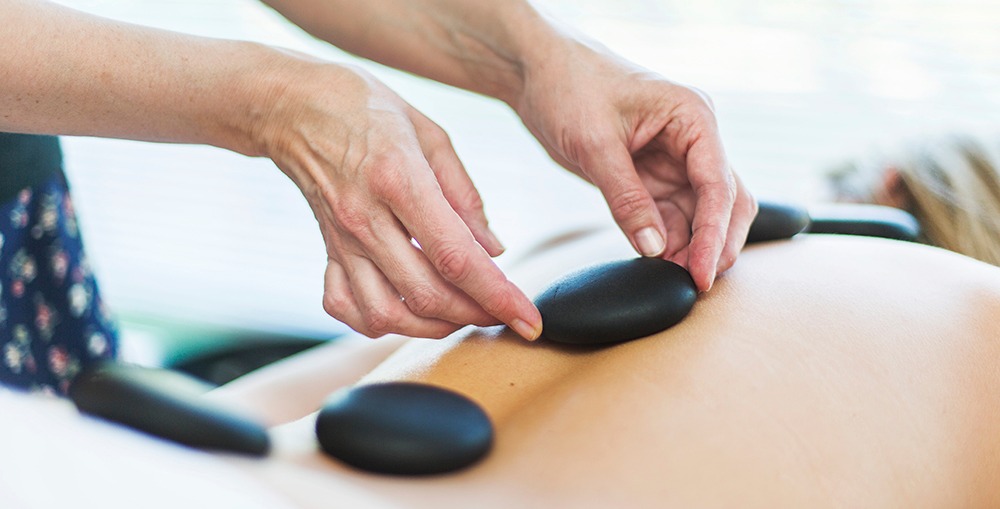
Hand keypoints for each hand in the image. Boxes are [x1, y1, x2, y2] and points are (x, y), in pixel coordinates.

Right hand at [252, 55, 541, 338]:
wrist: (295, 105)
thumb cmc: (369, 110)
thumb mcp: (431, 135)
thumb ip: (465, 197)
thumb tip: (494, 252)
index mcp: (398, 180)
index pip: (455, 256)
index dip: (496, 295)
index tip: (528, 319)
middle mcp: (365, 218)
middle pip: (426, 294)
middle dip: (475, 315)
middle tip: (503, 312)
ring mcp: (340, 241)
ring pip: (386, 314)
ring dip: (432, 326)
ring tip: (461, 313)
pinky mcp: (326, 252)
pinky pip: (346, 308)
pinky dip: (381, 322)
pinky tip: (407, 308)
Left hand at [511, 41, 756, 291]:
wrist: (537, 72)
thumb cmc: (568, 88)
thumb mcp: (594, 145)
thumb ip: (626, 199)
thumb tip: (655, 249)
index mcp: (693, 118)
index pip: (719, 184)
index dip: (714, 233)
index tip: (702, 273)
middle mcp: (694, 140)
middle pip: (725, 203)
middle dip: (714, 245)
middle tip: (694, 286)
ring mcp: (675, 161)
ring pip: (701, 215)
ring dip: (690, 248)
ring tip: (670, 281)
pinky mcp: (652, 177)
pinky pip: (672, 217)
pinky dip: (668, 243)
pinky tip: (657, 266)